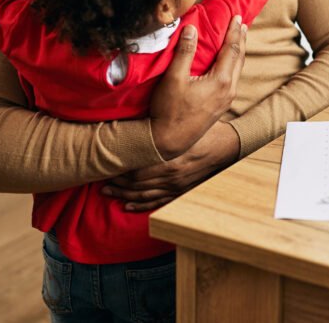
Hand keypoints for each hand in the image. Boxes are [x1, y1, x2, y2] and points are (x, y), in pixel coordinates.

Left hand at [103, 121, 240, 211]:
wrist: (228, 145)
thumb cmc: (206, 131)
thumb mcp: (185, 126)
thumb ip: (162, 127)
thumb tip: (139, 123)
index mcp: (170, 160)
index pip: (137, 170)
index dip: (120, 170)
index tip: (107, 165)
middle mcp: (171, 177)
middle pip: (137, 184)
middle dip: (117, 184)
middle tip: (101, 181)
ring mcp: (177, 186)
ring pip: (144, 195)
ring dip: (124, 195)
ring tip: (107, 192)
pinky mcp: (182, 191)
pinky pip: (158, 202)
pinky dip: (141, 205)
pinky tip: (128, 206)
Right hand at [148, 16, 246, 159]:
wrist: (169, 141)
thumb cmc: (169, 110)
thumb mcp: (174, 78)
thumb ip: (184, 52)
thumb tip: (191, 28)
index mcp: (221, 81)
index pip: (232, 49)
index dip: (234, 32)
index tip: (236, 17)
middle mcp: (228, 90)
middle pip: (239, 59)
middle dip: (240, 40)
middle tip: (242, 24)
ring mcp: (226, 100)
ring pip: (237, 70)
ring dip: (238, 53)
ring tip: (238, 40)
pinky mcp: (221, 106)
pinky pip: (232, 79)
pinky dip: (233, 65)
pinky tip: (227, 64)